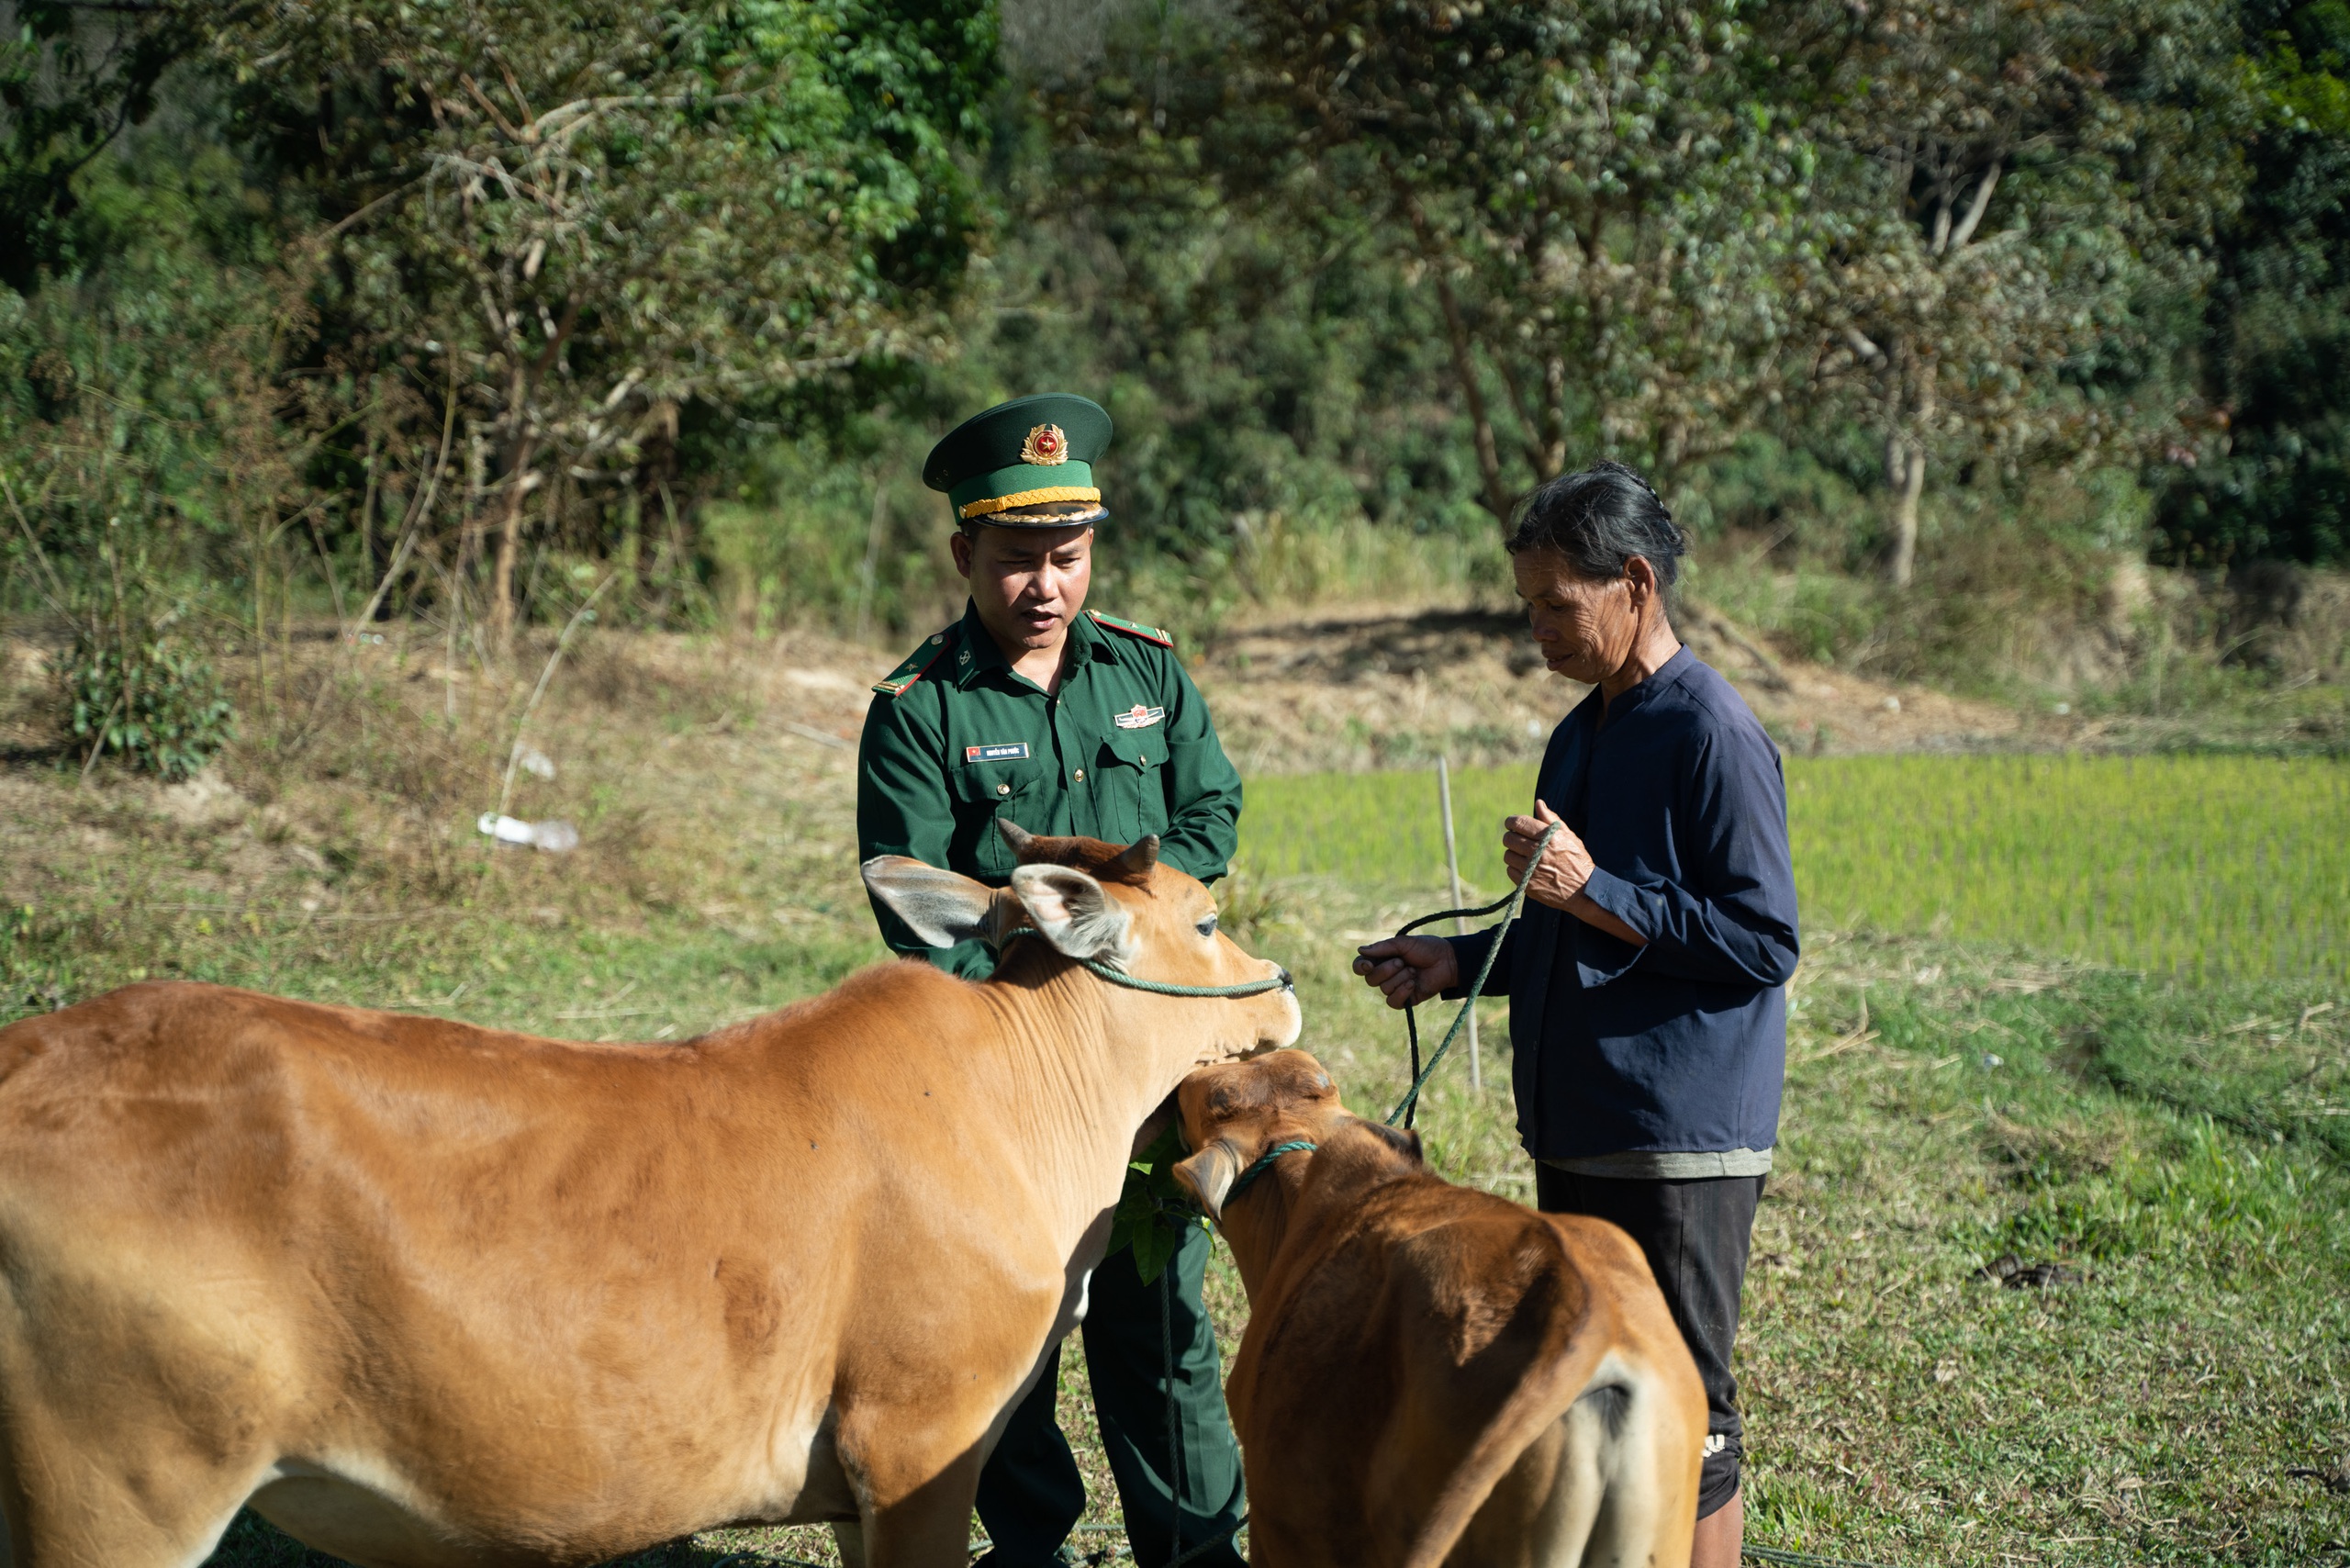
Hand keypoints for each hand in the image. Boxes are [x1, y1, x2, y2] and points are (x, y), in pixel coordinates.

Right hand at [1352, 936, 1458, 1008]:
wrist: (1448, 961)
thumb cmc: (1427, 948)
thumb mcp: (1404, 943)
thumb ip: (1383, 947)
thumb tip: (1361, 950)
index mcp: (1381, 959)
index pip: (1360, 966)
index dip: (1360, 967)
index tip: (1369, 964)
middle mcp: (1385, 974)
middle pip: (1370, 979)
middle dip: (1386, 969)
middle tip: (1402, 962)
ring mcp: (1394, 988)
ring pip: (1384, 989)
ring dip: (1400, 978)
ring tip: (1414, 971)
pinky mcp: (1405, 999)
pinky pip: (1393, 1002)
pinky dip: (1402, 992)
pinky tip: (1413, 984)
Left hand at [1502, 799, 1596, 913]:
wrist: (1584, 890)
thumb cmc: (1577, 860)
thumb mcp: (1569, 836)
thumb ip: (1551, 819)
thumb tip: (1538, 803)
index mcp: (1549, 837)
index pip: (1519, 823)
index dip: (1511, 821)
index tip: (1511, 824)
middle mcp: (1539, 852)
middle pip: (1509, 839)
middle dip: (1511, 836)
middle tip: (1518, 839)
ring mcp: (1532, 870)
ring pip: (1508, 855)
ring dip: (1514, 853)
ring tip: (1525, 855)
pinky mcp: (1528, 885)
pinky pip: (1510, 871)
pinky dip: (1516, 868)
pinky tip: (1527, 868)